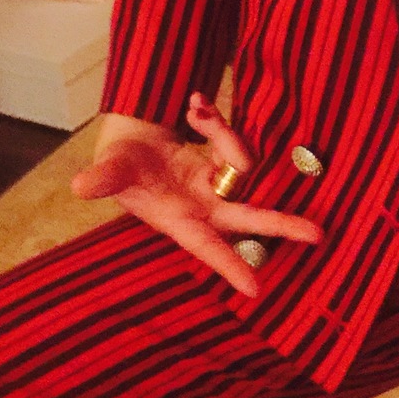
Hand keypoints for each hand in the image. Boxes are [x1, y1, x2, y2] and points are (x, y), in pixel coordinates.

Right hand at [71, 92, 320, 296]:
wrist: (130, 136)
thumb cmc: (119, 163)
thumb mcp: (109, 168)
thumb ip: (101, 178)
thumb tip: (80, 187)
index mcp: (180, 219)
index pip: (209, 248)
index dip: (230, 267)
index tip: (256, 291)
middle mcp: (206, 205)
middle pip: (251, 216)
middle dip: (282, 224)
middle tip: (318, 235)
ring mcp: (219, 183)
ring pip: (240, 160)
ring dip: (220, 132)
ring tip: (194, 109)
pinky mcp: (225, 160)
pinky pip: (232, 139)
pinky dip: (214, 120)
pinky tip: (195, 106)